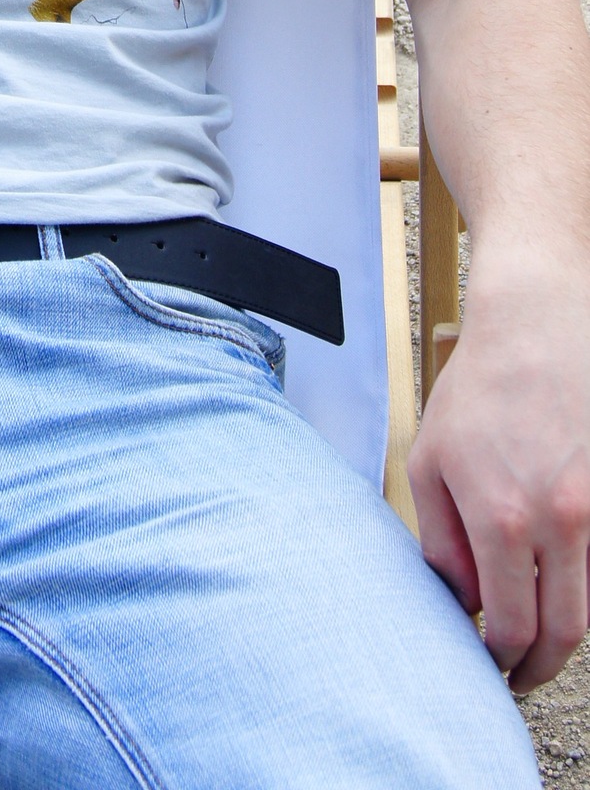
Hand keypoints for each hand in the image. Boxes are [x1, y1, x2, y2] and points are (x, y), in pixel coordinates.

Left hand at [409, 248, 589, 692]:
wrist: (537, 329)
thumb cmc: (477, 392)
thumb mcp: (430, 463)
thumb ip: (441, 542)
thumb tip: (460, 601)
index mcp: (502, 519)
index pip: (510, 624)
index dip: (498, 656)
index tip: (486, 664)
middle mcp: (558, 523)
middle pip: (563, 632)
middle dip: (537, 666)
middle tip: (516, 676)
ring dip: (561, 631)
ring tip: (532, 635)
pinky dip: (579, 585)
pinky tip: (552, 582)